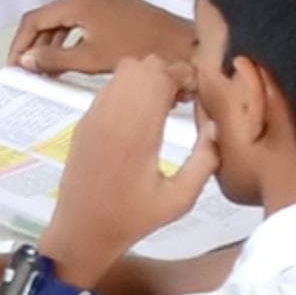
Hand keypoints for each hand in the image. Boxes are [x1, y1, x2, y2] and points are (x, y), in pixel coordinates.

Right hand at [8, 0, 196, 79]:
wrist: (187, 46)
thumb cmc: (141, 52)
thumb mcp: (92, 60)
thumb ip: (53, 59)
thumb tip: (25, 60)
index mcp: (79, 1)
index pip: (34, 20)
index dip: (20, 44)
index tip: (14, 66)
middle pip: (49, 16)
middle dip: (36, 43)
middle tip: (27, 68)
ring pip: (65, 17)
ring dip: (53, 41)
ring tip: (46, 67)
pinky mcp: (114, 2)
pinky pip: (81, 16)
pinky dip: (71, 35)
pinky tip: (70, 55)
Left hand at [42, 58, 214, 284]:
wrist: (81, 230)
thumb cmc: (133, 218)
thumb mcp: (181, 198)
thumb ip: (205, 160)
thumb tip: (214, 127)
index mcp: (135, 131)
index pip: (160, 75)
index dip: (186, 77)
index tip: (198, 96)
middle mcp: (110, 116)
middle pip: (142, 65)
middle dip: (170, 72)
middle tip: (185, 98)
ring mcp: (93, 116)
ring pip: (123, 71)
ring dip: (149, 78)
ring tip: (168, 104)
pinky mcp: (83, 122)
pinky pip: (109, 88)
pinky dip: (130, 88)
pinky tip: (145, 114)